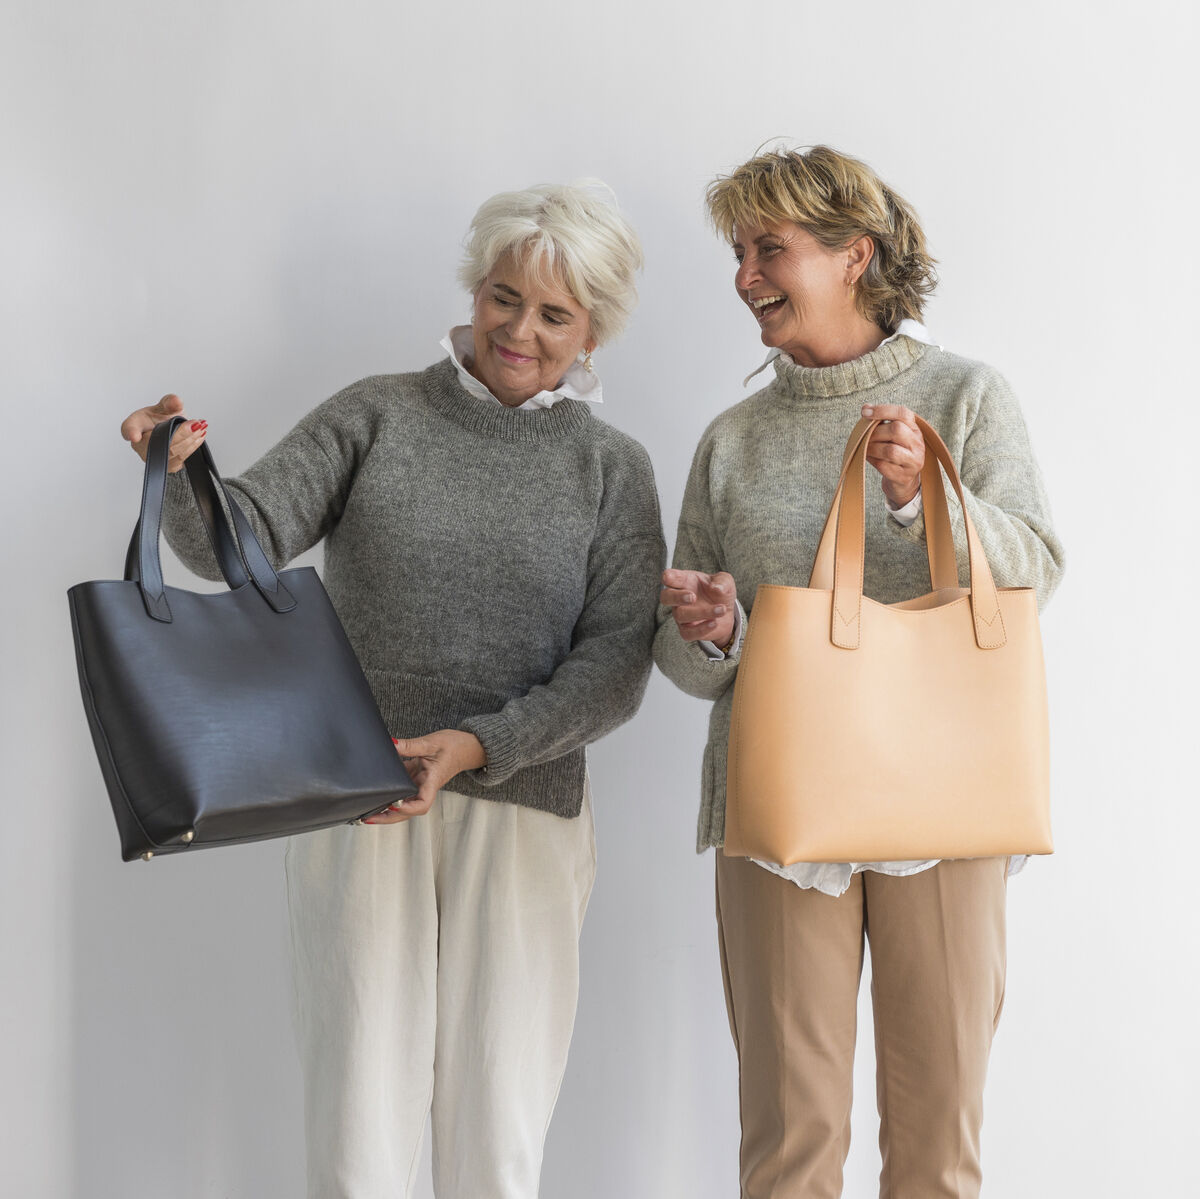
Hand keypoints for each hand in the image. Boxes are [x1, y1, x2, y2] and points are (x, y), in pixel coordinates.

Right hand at [121, 393, 207, 472]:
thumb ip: (170, 402)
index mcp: (134, 426)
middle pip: (158, 443)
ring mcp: (154, 457)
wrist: (174, 432)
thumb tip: (175, 401)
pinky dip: (192, 446)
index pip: (128, 428)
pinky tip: (199, 437)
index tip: (134, 436)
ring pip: (172, 452)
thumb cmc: (163, 420)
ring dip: (189, 440)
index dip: (130, 432)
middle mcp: (140, 445)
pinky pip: (180, 458)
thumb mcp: (166, 406)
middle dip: (179, 433)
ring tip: (199, 428)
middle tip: (194, 424)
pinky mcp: (167, 466)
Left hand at [363, 731, 487, 823]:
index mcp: (432, 782)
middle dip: (388, 817)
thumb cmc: (455, 746)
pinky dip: (389, 792)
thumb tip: (391, 744)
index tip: (393, 805)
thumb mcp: (431, 742)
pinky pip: (402, 790)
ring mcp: (420, 784)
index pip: (422, 804)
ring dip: (386, 808)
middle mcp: (426, 787)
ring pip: (403, 803)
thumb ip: (410, 745)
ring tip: (367, 810)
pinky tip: (376, 792)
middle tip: (368, 818)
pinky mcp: (416, 778)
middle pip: (408, 811)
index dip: (407, 809)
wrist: (467, 747)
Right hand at [660, 568, 735, 645]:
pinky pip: (688, 633)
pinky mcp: (687, 630)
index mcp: (685, 581)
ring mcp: (681, 615)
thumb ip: (722, 582)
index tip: (669, 578)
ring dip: (702, 612)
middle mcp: (679, 598)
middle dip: (676, 597)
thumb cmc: (720, 592)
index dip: (668, 577)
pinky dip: (702, 629)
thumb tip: (716, 588)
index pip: (670, 577)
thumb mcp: (726, 582)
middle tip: (692, 597)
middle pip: (666, 597)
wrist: (727, 612)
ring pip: (681, 615)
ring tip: (721, 610)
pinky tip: (714, 623)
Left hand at [862, 403, 924, 506]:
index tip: (864, 411)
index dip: (883, 410)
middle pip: (897, 430)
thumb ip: (882, 422)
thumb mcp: (893, 436)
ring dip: (872, 448)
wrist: (904, 481)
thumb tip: (865, 408)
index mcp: (915, 429)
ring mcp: (913, 462)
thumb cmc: (896, 453)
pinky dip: (873, 461)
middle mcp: (918, 444)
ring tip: (864, 448)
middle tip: (864, 436)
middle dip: (875, 432)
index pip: (903, 413)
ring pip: (890, 450)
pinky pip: (885, 467)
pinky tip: (869, 458)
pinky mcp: (904, 477)